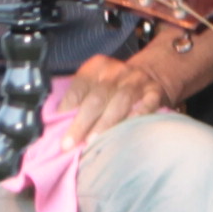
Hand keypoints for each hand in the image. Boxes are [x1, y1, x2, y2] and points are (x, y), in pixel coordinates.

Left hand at [47, 43, 190, 141]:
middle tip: (70, 143)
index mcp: (97, 68)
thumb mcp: (96, 81)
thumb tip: (57, 124)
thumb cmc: (115, 85)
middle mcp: (116, 72)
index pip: (79, 87)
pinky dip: (136, 118)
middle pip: (97, 98)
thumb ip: (79, 98)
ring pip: (119, 103)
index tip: (57, 126)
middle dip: (81, 123)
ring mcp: (137, 82)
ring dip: (105, 124)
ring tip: (92, 143)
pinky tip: (125, 132)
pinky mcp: (155, 92)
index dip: (67, 107)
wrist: (152, 71)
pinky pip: (146, 105)